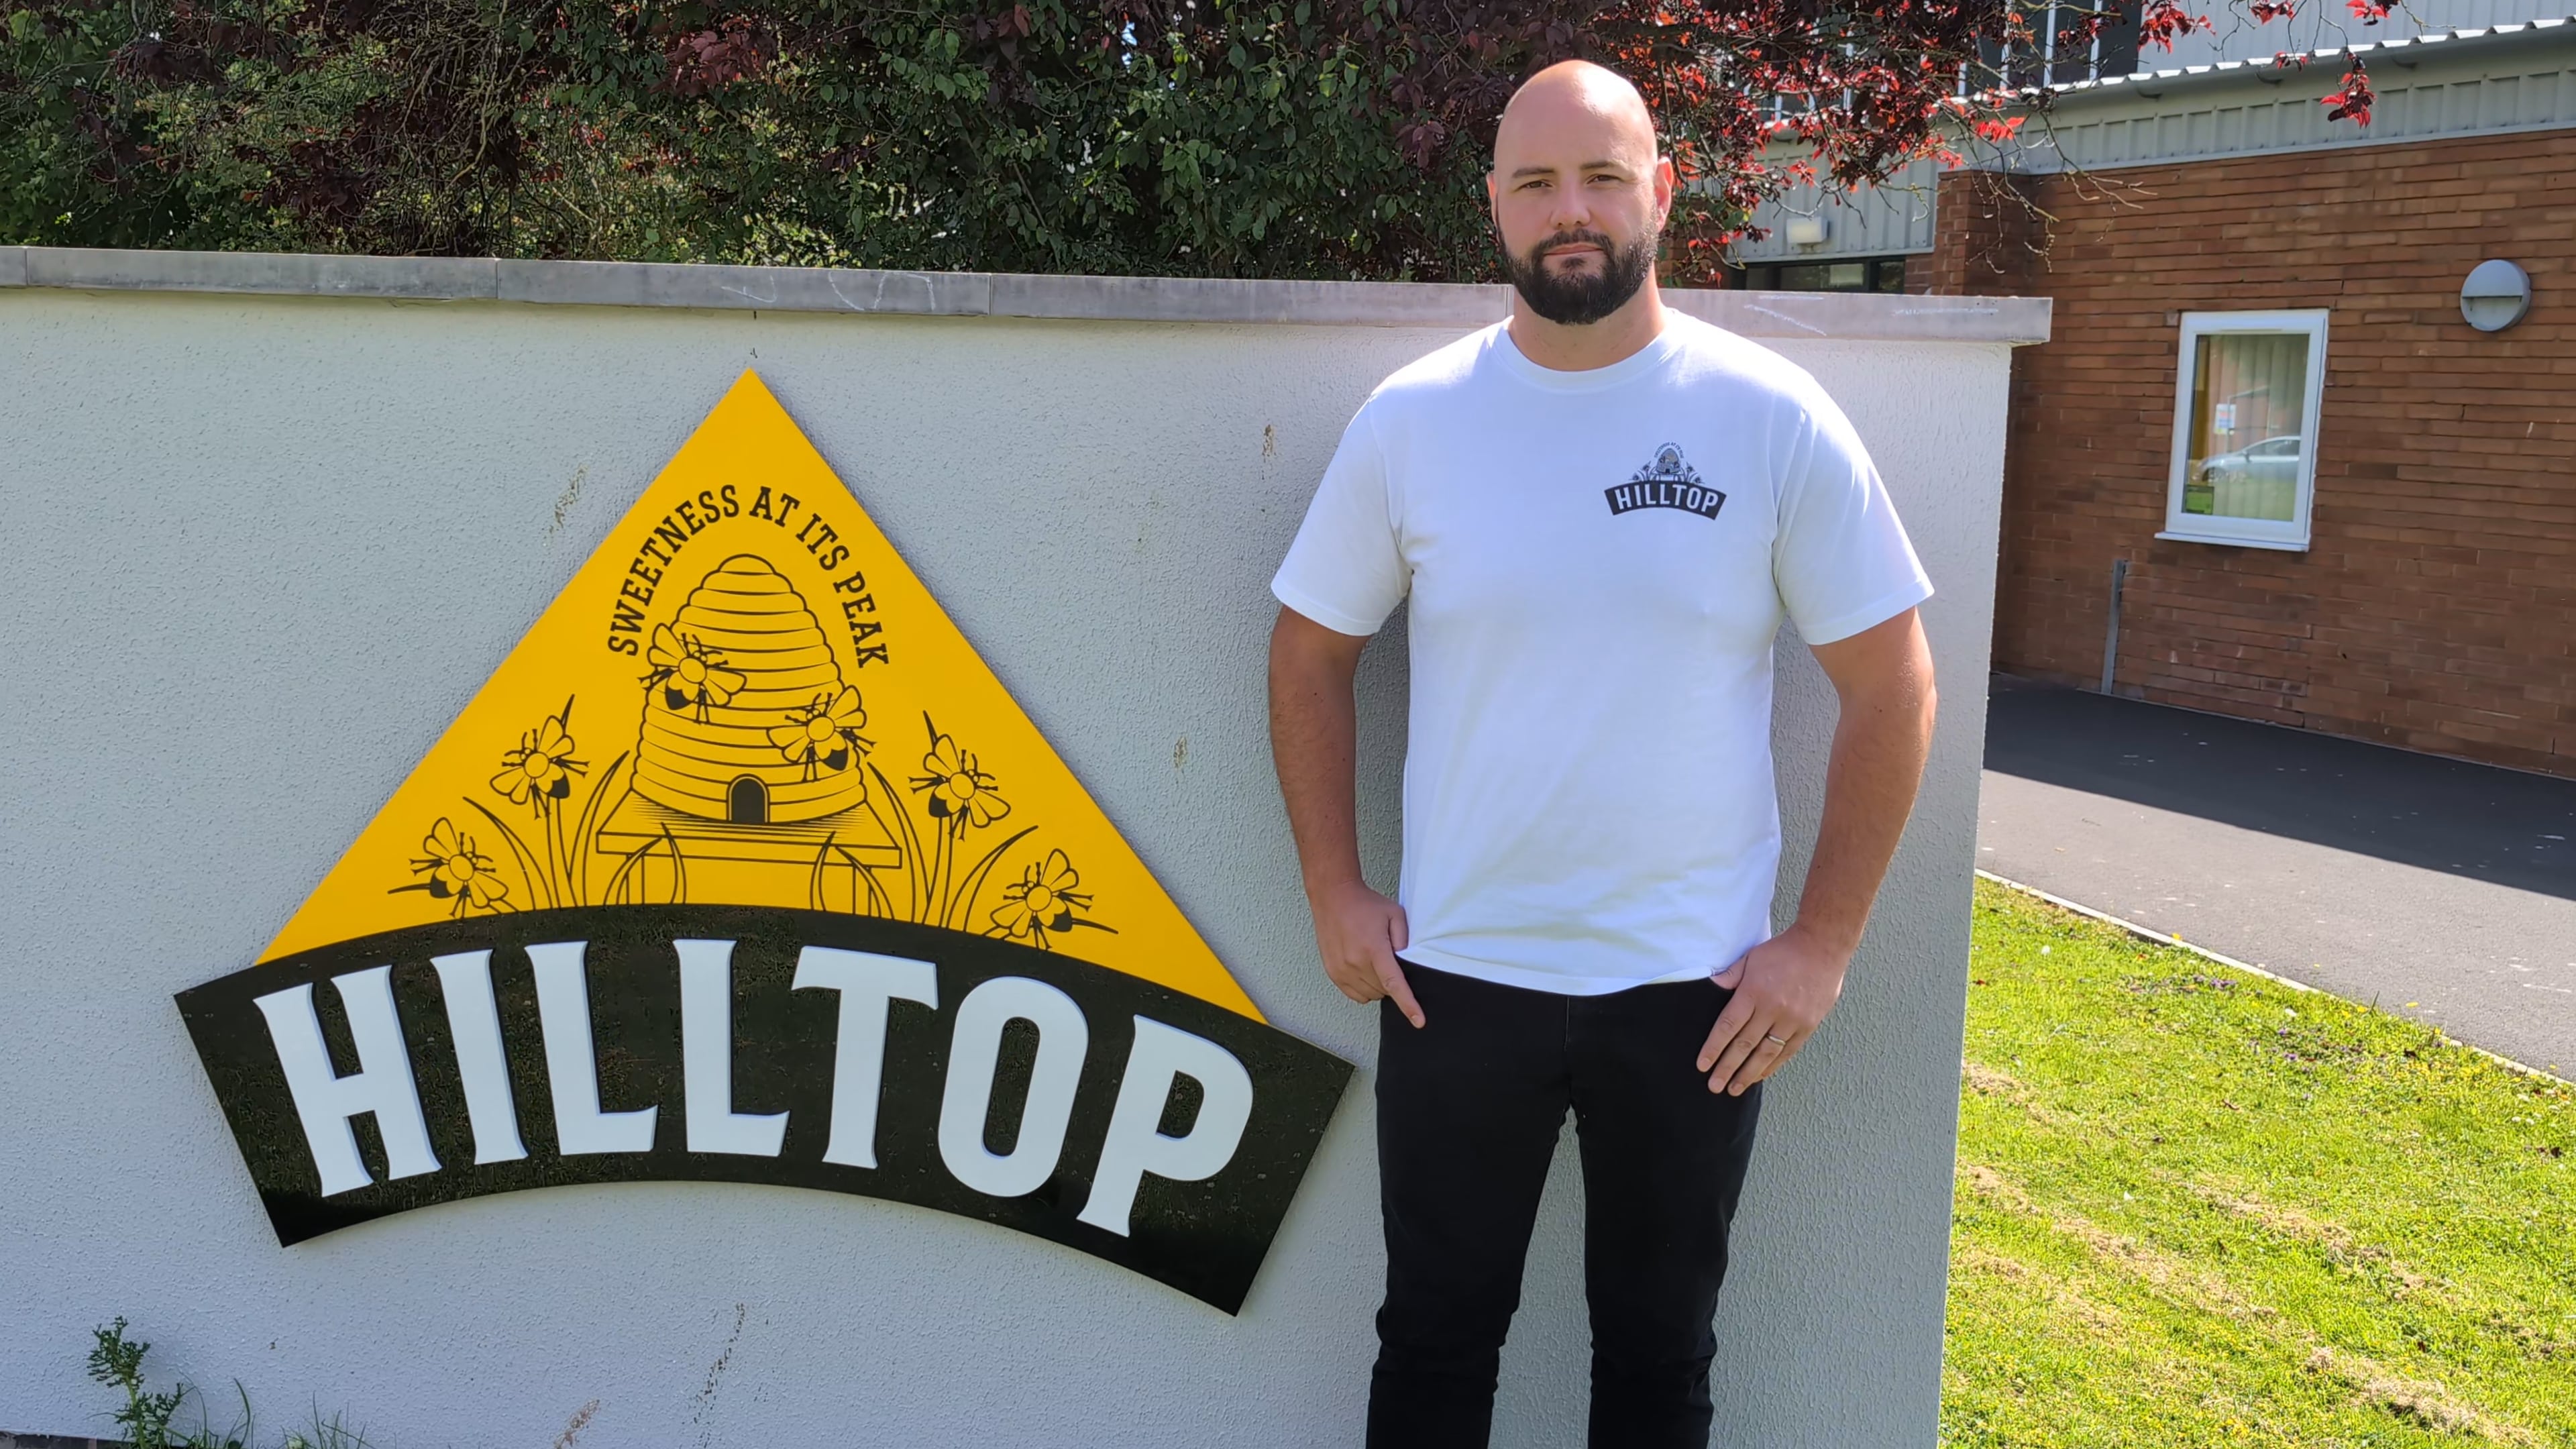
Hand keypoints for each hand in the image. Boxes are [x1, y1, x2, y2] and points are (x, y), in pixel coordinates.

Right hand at [1306, 878, 1423, 1027]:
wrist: (1333, 897)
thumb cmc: (1365, 905)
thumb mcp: (1395, 914)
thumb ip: (1404, 940)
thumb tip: (1408, 965)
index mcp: (1373, 949)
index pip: (1394, 984)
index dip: (1408, 1005)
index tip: (1419, 1021)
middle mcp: (1355, 962)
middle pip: (1383, 990)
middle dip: (1392, 981)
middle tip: (1389, 959)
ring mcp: (1341, 969)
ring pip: (1370, 995)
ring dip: (1378, 986)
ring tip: (1374, 961)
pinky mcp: (1333, 972)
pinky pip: (1355, 995)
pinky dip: (1364, 989)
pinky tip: (1365, 970)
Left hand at [1697, 924, 1850, 1095]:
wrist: (1822, 947)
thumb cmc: (1783, 951)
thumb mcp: (1750, 958)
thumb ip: (1730, 976)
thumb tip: (1710, 986)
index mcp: (1753, 992)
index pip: (1728, 1026)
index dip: (1714, 1048)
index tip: (1703, 1065)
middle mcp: (1772, 1009)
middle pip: (1745, 1045)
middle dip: (1727, 1068)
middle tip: (1714, 1086)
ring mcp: (1792, 1019)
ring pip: (1766, 1053)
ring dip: (1749, 1073)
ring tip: (1735, 1088)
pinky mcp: (1808, 1025)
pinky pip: (1787, 1051)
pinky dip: (1772, 1065)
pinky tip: (1760, 1075)